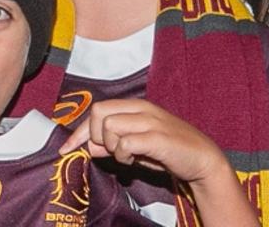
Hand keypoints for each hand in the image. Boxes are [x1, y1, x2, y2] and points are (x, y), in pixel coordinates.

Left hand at [60, 99, 253, 226]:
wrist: (203, 159)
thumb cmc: (168, 151)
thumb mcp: (137, 147)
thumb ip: (113, 144)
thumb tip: (89, 146)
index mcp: (135, 106)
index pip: (97, 110)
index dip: (78, 132)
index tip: (65, 149)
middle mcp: (141, 109)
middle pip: (98, 113)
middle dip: (95, 136)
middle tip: (110, 151)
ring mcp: (150, 121)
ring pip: (109, 127)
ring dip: (111, 148)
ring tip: (127, 157)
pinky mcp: (157, 137)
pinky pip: (125, 143)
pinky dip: (123, 155)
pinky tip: (134, 160)